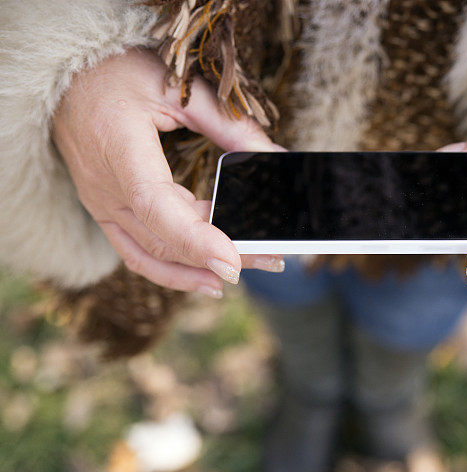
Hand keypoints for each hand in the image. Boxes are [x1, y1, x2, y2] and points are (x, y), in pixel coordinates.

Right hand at [53, 48, 284, 297]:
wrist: (64, 76)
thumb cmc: (118, 71)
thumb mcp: (179, 87)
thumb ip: (229, 125)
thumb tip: (277, 156)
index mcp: (118, 146)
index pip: (156, 206)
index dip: (195, 239)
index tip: (233, 262)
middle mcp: (104, 186)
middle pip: (165, 239)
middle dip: (223, 254)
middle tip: (275, 258)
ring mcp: (101, 205)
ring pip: (152, 254)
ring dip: (202, 269)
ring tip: (254, 267)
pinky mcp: (106, 212)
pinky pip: (137, 253)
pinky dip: (173, 271)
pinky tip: (208, 279)